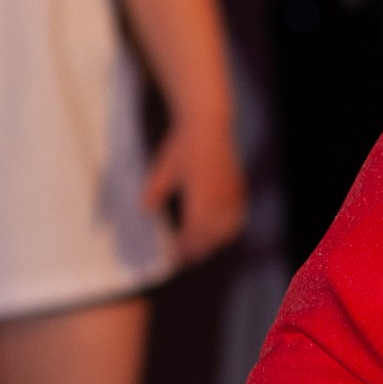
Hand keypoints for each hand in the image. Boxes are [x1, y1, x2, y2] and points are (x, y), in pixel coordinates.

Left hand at [142, 117, 246, 262]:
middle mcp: (220, 200)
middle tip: (186, 259)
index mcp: (201, 198)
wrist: (208, 124)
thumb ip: (154, 191)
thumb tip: (142, 210)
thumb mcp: (163, 168)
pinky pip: (237, 218)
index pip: (193, 234)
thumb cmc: (183, 145)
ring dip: (214, 243)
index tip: (175, 257)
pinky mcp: (239, 189)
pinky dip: (228, 230)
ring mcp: (232, 196)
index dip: (185, 248)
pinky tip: (219, 232)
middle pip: (211, 237)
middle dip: (198, 250)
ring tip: (201, 249)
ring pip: (226, 231)